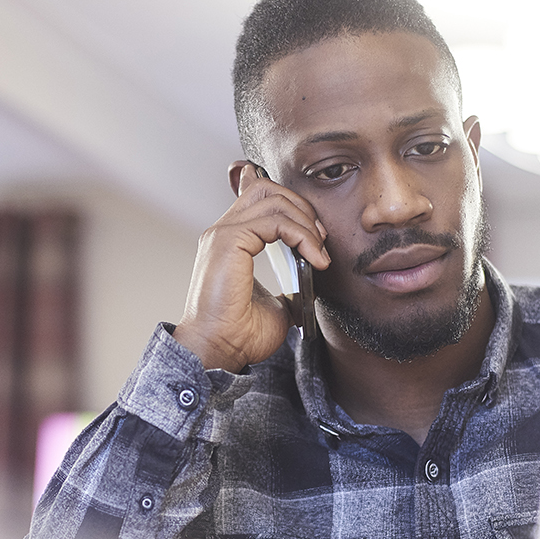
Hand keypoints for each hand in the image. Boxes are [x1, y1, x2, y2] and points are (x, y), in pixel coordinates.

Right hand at [173, 162, 329, 371]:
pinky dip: (301, 235)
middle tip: (320, 240)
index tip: (315, 238)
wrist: (219, 350)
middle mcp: (223, 231)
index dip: (293, 207)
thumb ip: (290, 284)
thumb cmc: (239, 334)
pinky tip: (313, 259)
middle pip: (267, 188)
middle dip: (302, 208)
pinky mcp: (228, 241)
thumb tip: (310, 281)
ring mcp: (223, 233)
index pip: (259, 197)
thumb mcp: (278, 304)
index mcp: (230, 241)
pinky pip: (274, 220)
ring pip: (273, 198)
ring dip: (305, 222)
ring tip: (318, 252)